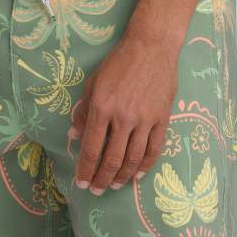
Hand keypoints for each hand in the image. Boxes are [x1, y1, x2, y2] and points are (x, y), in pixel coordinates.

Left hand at [69, 29, 179, 194]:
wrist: (151, 47)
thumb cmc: (117, 64)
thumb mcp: (93, 84)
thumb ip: (83, 112)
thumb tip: (74, 135)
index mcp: (102, 109)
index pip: (92, 148)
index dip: (86, 169)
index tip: (82, 182)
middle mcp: (123, 118)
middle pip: (112, 159)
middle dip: (102, 179)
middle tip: (97, 189)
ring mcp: (145, 120)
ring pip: (133, 158)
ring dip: (122, 176)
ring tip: (115, 186)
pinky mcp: (162, 119)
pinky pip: (154, 149)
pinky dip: (146, 165)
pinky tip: (137, 175)